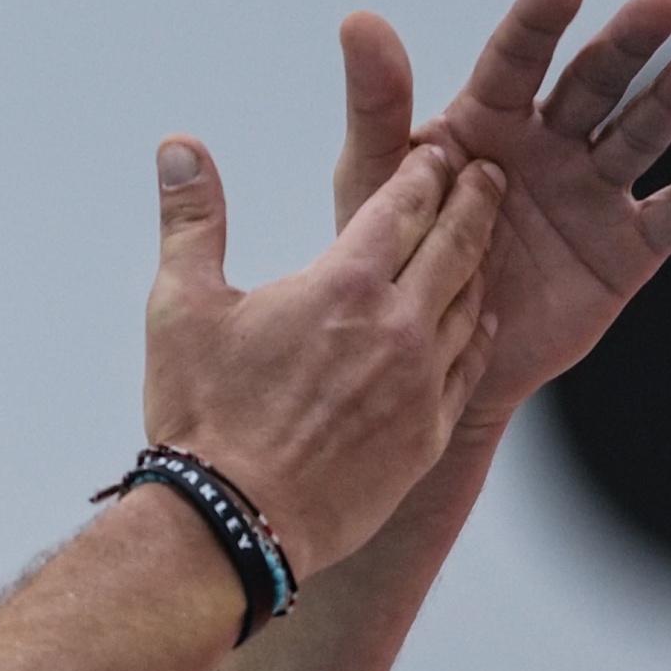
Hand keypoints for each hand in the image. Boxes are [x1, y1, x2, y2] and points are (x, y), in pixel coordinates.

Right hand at [143, 133, 502, 577]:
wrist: (232, 522)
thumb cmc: (203, 416)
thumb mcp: (182, 305)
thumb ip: (191, 218)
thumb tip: (179, 148)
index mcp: (343, 285)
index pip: (403, 206)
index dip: (424, 172)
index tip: (438, 151)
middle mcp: (397, 327)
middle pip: (455, 245)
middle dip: (474, 202)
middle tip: (490, 176)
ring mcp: (421, 383)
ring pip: (472, 303)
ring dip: (481, 263)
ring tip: (484, 241)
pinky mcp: (428, 433)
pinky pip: (471, 367)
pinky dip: (481, 332)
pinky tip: (481, 320)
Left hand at [335, 0, 670, 433]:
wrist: (432, 359)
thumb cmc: (397, 256)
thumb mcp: (376, 183)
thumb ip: (377, 106)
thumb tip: (359, 19)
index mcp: (487, 119)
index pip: (515, 62)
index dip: (537, 25)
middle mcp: (549, 143)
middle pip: (593, 84)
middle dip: (625, 45)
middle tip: (663, 3)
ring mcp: (593, 191)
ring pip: (641, 135)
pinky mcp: (628, 247)